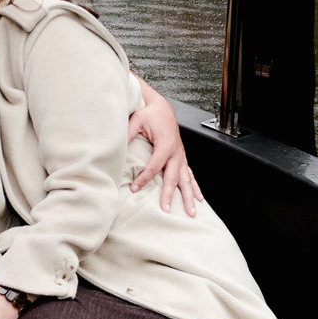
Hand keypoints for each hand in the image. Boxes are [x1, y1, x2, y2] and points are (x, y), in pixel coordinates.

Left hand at [127, 87, 203, 216]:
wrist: (162, 107)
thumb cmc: (150, 114)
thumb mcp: (136, 120)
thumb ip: (129, 134)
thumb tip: (118, 146)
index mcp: (165, 144)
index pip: (154, 166)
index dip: (145, 178)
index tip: (135, 188)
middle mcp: (176, 152)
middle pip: (173, 177)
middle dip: (170, 195)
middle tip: (167, 210)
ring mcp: (181, 155)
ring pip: (186, 179)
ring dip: (189, 196)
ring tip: (192, 211)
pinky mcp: (181, 157)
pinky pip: (190, 174)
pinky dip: (195, 187)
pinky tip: (199, 198)